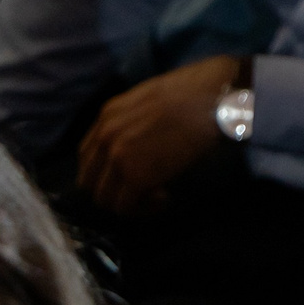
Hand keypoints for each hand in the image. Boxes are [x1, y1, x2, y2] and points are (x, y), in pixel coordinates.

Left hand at [76, 54, 240, 214]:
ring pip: (104, 198)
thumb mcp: (154, 97)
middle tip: (140, 192)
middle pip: (88, 180)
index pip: (87, 155)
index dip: (105, 172)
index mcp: (108, 114)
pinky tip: (165, 197)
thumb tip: (145, 138)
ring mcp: (118, 157)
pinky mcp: (136, 176)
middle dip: (112, 191)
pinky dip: (143, 209)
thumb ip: (138, 118)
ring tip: (156, 196)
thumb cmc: (200, 95)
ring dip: (128, 203)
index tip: (129, 176)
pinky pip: (125, 206)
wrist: (216, 101)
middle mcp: (105, 136)